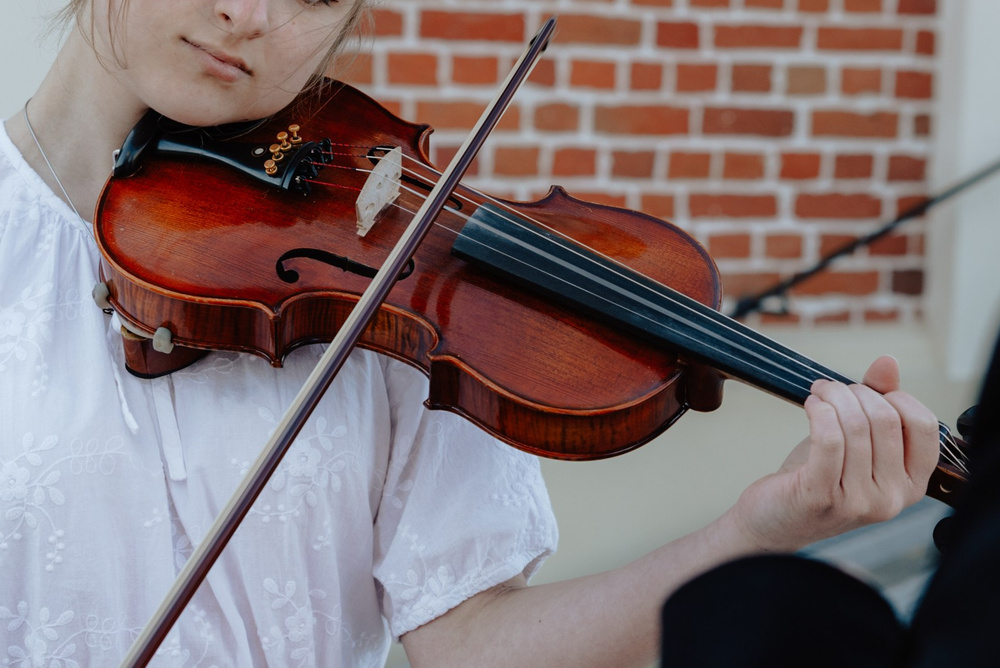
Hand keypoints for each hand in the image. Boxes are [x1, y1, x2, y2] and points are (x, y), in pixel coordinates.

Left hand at [730, 355, 940, 551]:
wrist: (774, 520)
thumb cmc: (816, 479)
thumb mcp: (856, 443)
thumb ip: (878, 404)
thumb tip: (888, 363)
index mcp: (910, 485)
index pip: (924, 427)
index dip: (896, 397)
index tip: (866, 390)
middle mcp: (892, 498)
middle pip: (885, 420)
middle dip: (854, 392)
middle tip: (830, 388)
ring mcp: (859, 501)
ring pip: (855, 425)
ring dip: (832, 397)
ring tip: (817, 394)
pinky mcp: (823, 496)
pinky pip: (829, 439)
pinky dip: (819, 411)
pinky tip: (810, 405)